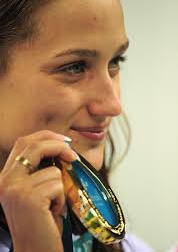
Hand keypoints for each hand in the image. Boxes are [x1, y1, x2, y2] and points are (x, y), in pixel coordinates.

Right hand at [0, 130, 75, 251]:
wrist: (35, 250)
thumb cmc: (40, 220)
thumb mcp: (36, 190)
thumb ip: (41, 169)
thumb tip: (63, 148)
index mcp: (7, 176)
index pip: (24, 142)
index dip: (46, 136)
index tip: (64, 140)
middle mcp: (6, 180)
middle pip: (35, 146)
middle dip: (59, 146)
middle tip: (74, 156)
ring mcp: (16, 189)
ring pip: (53, 170)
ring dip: (61, 187)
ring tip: (53, 204)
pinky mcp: (30, 199)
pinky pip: (58, 185)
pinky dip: (62, 199)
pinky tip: (53, 212)